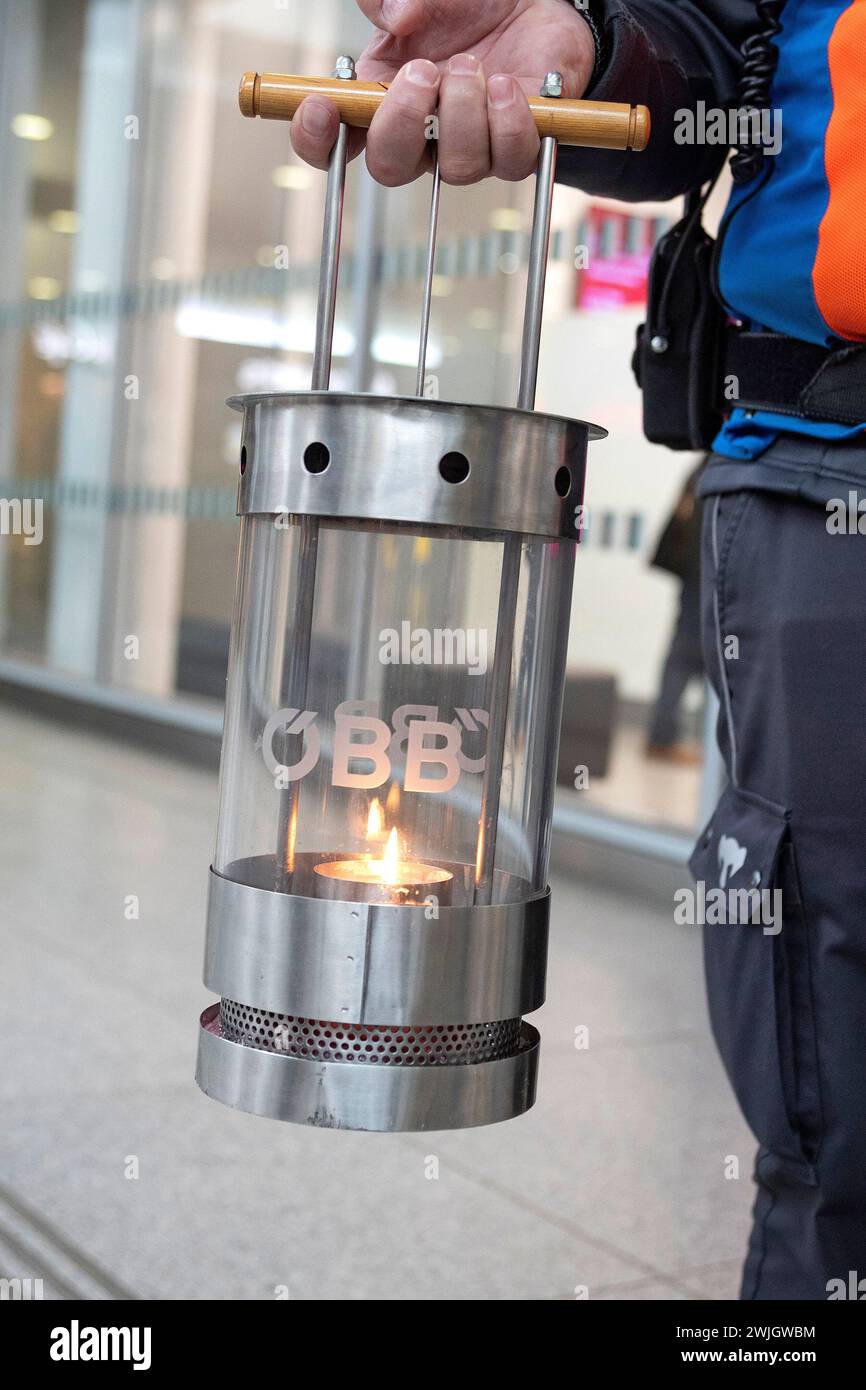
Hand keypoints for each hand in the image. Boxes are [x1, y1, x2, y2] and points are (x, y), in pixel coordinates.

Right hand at [290, 0, 595, 185]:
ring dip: (462, 114)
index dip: (317, 139)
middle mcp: (421, 136)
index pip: (334, 144)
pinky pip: (510, 159)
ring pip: (456, 167)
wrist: (527, 6)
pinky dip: (508, 122)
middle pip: (390, 168)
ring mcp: (468, 148)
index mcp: (380, 101)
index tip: (320, 105)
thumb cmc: (465, 7)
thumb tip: (397, 15)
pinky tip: (507, 86)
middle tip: (423, 72)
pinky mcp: (515, 148)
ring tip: (473, 66)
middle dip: (402, 123)